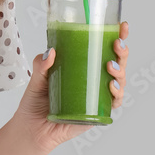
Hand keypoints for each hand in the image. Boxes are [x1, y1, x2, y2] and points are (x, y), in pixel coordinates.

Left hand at [13, 21, 129, 154]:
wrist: (32, 128)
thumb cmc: (36, 101)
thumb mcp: (37, 78)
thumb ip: (42, 65)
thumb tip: (50, 52)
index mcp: (83, 67)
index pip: (103, 49)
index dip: (117, 37)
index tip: (122, 26)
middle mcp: (94, 81)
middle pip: (117, 64)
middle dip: (122, 52)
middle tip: (117, 44)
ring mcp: (97, 96)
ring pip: (119, 82)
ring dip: (120, 72)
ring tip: (110, 66)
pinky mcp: (97, 113)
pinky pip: (113, 103)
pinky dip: (116, 94)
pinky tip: (111, 87)